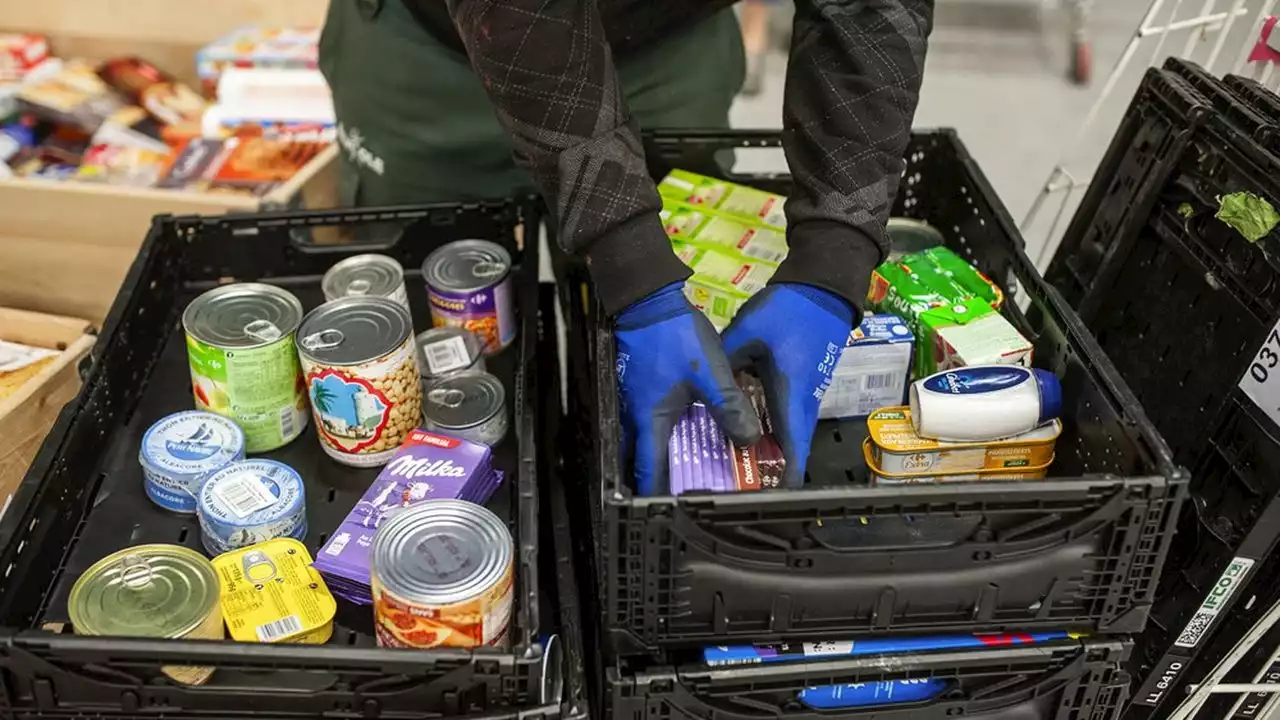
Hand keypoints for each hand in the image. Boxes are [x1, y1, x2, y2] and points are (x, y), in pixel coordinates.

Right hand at [616, 283, 762, 495]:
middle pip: (643, 461)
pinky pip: (650, 423)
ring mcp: (634, 402)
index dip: (659, 498)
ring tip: (691, 470)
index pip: (649, 473)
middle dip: (662, 482)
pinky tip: (687, 432)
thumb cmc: (677, 338)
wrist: (649, 299)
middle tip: (686, 495)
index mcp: (652, 421)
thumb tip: (748, 441)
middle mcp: (636, 418)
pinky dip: (665, 436)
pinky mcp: (639, 388)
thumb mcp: (712, 373)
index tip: (673, 515)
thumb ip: (730, 408)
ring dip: (664, 458)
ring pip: (646, 441)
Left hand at [722, 283, 854, 487]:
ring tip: (743, 468)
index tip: (769, 501)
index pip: (792, 448)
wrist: (822, 288)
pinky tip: (751, 433)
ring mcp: (809, 393)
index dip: (784, 479)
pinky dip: (775, 431)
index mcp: (791, 395)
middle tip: (744, 488)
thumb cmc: (788, 311)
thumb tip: (705, 388)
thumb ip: (726, 363)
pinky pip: (789, 418)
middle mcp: (805, 401)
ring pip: (790, 433)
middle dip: (773, 472)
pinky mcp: (805, 384)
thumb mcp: (747, 333)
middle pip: (792, 448)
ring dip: (775, 453)